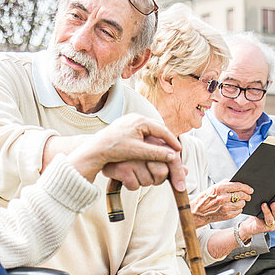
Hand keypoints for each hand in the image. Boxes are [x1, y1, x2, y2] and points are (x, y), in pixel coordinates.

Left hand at [70, 114, 185, 191]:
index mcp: (140, 121)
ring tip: (166, 147)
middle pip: (158, 128)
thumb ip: (156, 153)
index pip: (162, 130)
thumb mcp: (137, 152)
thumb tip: (173, 156)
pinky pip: (143, 130)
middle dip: (167, 138)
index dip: (172, 141)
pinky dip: (150, 138)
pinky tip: (152, 146)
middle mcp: (136, 117)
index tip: (179, 150)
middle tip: (175, 148)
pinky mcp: (126, 125)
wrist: (95, 148)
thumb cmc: (115, 149)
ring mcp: (130, 120)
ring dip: (159, 138)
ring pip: (151, 129)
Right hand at [191, 181, 253, 226]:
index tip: (250, 189)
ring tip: (240, 202)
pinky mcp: (226, 215)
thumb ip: (224, 183)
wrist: (197, 212)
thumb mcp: (212, 188)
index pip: (238, 186)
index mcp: (219, 188)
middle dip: (247, 195)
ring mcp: (225, 207)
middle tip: (248, 196)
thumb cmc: (204, 199)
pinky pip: (238, 211)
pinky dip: (238, 209)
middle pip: (241, 195)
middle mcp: (222, 197)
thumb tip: (234, 181)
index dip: (246, 187)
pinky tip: (234, 207)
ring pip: (241, 203)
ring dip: (242, 202)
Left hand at [240, 194, 274, 236]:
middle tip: (274, 203)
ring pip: (272, 218)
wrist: (252, 225)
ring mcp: (272, 224)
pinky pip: (264, 222)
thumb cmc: (259, 214)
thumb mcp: (266, 206)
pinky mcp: (265, 228)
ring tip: (264, 205)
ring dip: (268, 211)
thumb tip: (273, 187)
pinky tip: (258, 213)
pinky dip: (262, 217)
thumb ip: (271, 200)